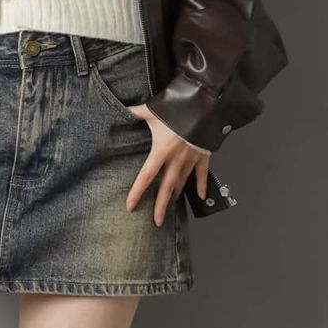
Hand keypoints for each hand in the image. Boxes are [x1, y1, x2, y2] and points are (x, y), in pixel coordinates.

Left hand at [123, 105, 210, 225]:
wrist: (205, 106)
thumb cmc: (178, 108)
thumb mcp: (153, 110)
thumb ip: (136, 112)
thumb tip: (122, 108)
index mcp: (161, 151)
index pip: (146, 176)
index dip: (137, 192)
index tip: (131, 205)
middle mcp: (176, 159)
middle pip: (166, 188)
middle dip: (160, 206)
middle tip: (156, 221)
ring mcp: (191, 159)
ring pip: (182, 183)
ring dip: (175, 195)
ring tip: (169, 204)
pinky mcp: (203, 155)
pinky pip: (202, 174)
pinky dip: (201, 185)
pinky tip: (200, 196)